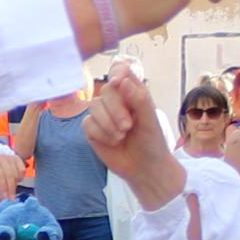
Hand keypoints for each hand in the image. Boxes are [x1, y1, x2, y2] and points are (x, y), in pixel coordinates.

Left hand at [0, 149, 25, 196]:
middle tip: (11, 198)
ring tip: (10, 188)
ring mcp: (11, 158)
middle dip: (11, 188)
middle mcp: (3, 158)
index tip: (5, 197)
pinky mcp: (18, 159)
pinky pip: (22, 170)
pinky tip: (15, 181)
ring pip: (17, 173)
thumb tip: (4, 194)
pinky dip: (20, 178)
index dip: (3, 187)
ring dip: (15, 184)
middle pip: (10, 175)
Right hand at [80, 65, 189, 209]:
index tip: (118, 82)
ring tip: (122, 136)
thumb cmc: (152, 142)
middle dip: (115, 108)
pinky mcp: (92, 129)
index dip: (117, 72)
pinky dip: (100, 134)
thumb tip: (120, 81)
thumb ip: (138, 99)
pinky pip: (87, 123)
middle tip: (128, 126)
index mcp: (133, 92)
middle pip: (106, 90)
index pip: (121, 71)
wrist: (144, 168)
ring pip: (94, 106)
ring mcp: (103, 114)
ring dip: (108, 123)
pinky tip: (112, 141)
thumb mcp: (150, 120)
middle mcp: (117, 100)